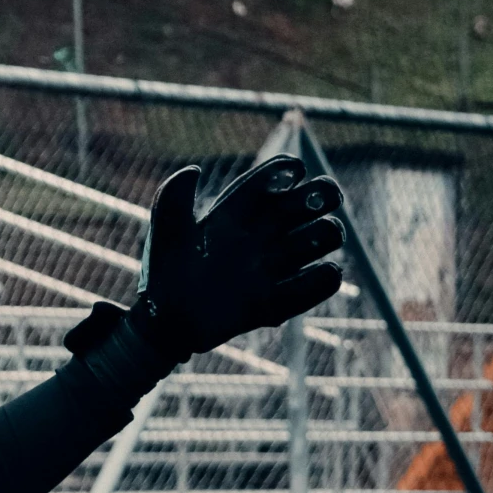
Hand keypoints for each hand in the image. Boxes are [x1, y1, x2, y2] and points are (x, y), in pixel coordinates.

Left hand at [131, 152, 344, 358]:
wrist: (166, 323)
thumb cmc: (165, 274)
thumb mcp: (165, 234)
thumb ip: (172, 198)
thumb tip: (193, 170)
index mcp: (241, 210)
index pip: (277, 175)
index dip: (289, 169)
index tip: (290, 176)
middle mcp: (265, 233)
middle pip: (315, 198)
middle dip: (324, 194)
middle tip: (310, 204)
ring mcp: (277, 266)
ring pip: (328, 234)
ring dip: (327, 233)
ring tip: (303, 245)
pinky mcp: (281, 301)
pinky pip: (323, 282)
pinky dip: (327, 276)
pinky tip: (316, 273)